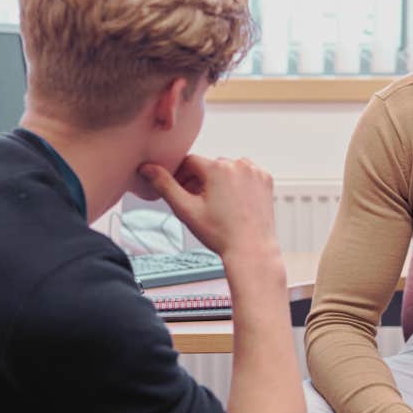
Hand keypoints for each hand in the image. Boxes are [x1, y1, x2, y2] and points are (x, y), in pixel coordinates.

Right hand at [139, 156, 278, 259]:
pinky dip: (237, 183)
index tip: (180, 192)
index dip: (180, 177)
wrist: (251, 249)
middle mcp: (239, 164)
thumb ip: (164, 186)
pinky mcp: (266, 179)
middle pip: (209, 166)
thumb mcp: (186, 210)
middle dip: (199, 180)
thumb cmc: (220, 234)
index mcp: (218, 168)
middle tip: (196, 203)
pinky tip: (233, 202)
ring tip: (216, 205)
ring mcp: (255, 171)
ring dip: (218, 181)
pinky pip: (245, 174)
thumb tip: (147, 168)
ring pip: (227, 169)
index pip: (189, 162)